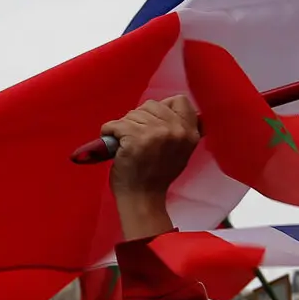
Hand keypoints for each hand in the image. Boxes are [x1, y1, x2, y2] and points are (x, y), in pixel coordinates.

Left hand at [104, 96, 198, 239]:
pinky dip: (108, 132)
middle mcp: (176, 130)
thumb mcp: (180, 151)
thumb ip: (178, 129)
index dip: (163, 108)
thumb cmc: (156, 175)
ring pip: (132, 114)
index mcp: (190, 133)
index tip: (154, 124)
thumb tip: (166, 106)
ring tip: (127, 146)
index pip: (179, 100)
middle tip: (137, 139)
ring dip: (124, 128)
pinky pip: (115, 124)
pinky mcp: (134, 138)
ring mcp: (155, 133)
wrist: (142, 199)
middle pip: (151, 105)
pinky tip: (114, 145)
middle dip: (139, 119)